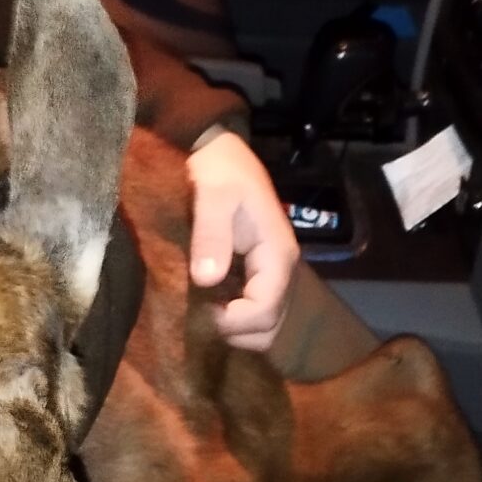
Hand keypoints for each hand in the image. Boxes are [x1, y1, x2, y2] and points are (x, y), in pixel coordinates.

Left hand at [186, 127, 298, 350]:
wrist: (219, 149)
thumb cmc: (218, 169)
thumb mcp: (212, 195)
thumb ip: (211, 235)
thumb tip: (207, 279)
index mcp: (277, 253)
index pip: (265, 310)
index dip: (233, 322)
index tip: (200, 312)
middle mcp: (281, 269)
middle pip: (270, 326)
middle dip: (236, 332)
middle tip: (200, 317)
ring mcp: (270, 272)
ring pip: (264, 324)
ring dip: (235, 329)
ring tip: (202, 312)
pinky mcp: (256, 272)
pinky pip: (253, 309)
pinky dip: (233, 318)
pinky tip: (207, 305)